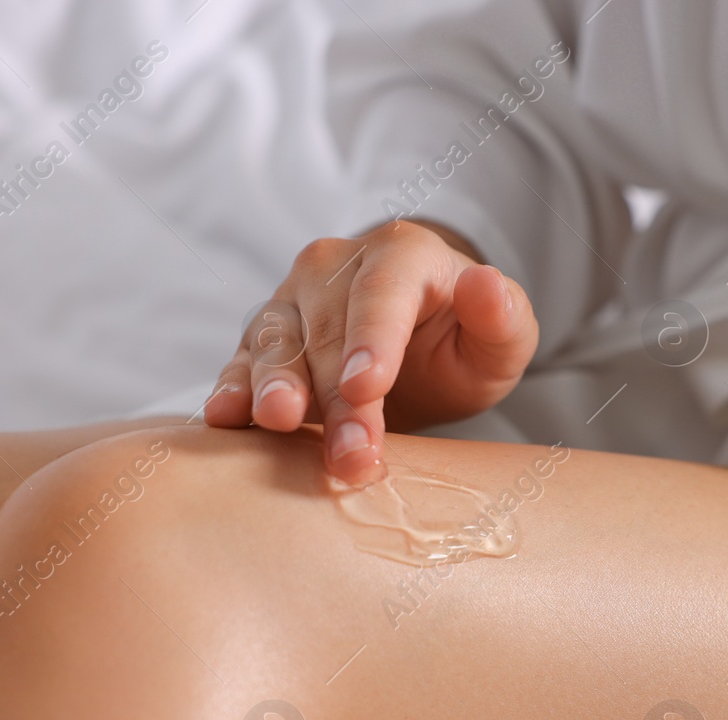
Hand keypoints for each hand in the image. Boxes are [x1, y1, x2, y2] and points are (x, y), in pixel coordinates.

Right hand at [203, 220, 538, 483]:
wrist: (420, 349)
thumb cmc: (462, 341)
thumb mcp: (503, 338)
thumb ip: (503, 315)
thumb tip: (484, 284)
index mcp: (401, 254)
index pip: (383, 292)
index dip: (373, 339)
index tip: (368, 387)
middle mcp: (335, 267)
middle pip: (330, 334)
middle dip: (338, 399)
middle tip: (352, 458)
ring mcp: (293, 302)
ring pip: (277, 344)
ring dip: (277, 390)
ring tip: (278, 421)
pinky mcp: (264, 341)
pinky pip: (242, 363)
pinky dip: (233, 389)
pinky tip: (224, 416)